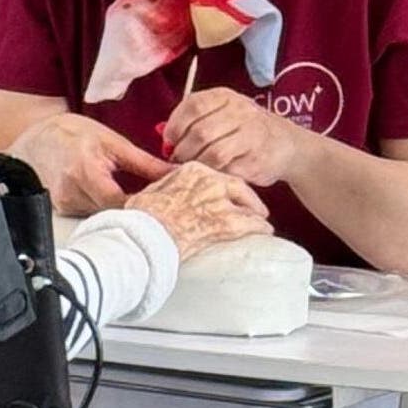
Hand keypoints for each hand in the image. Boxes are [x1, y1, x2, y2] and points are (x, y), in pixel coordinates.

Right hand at [9, 111, 169, 213]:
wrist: (33, 141)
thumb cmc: (70, 135)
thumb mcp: (111, 141)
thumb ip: (144, 162)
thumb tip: (176, 173)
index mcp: (85, 171)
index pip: (122, 202)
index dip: (145, 206)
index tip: (165, 203)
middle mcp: (72, 192)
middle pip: (116, 213)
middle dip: (138, 208)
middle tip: (158, 202)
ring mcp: (65, 204)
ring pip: (106, 215)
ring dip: (122, 208)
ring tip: (134, 194)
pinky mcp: (63, 211)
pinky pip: (93, 213)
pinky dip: (106, 207)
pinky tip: (111, 195)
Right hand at [126, 162, 272, 259]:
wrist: (145, 236)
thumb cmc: (142, 218)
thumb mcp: (152, 192)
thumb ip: (168, 186)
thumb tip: (169, 190)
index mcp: (191, 170)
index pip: (217, 175)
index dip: (225, 186)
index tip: (230, 193)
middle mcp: (209, 181)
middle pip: (238, 187)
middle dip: (248, 198)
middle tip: (256, 208)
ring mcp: (219, 201)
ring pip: (247, 206)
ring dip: (256, 215)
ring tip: (262, 223)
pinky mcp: (226, 222)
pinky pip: (251, 224)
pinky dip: (260, 228)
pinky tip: (265, 232)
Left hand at [163, 87, 304, 185]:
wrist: (287, 144)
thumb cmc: (243, 129)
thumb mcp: (220, 114)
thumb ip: (192, 120)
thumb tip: (161, 133)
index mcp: (225, 97)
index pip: (193, 106)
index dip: (175, 125)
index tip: (169, 141)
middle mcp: (241, 112)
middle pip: (200, 133)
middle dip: (183, 150)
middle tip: (178, 160)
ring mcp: (253, 136)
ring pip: (213, 154)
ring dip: (197, 164)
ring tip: (193, 168)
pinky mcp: (259, 160)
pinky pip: (229, 170)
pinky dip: (216, 174)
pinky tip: (213, 174)